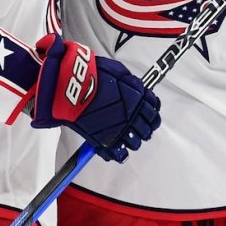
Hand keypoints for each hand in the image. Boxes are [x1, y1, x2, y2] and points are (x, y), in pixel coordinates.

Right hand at [30, 34, 160, 161]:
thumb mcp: (117, 70)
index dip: (151, 114)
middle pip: (147, 128)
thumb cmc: (91, 74)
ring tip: (126, 139)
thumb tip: (136, 86)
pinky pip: (118, 154)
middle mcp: (132, 114)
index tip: (148, 115)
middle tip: (136, 128)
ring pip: (136, 142)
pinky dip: (118, 154)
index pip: (154, 110)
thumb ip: (129, 81)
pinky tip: (117, 152)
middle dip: (143, 129)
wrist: (71, 84)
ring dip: (133, 141)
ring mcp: (119, 128)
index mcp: (138, 97)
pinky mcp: (105, 139)